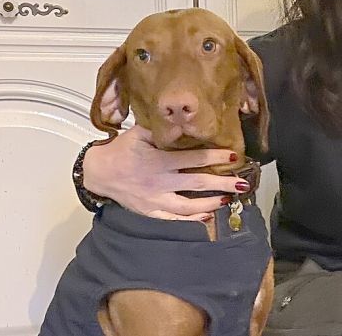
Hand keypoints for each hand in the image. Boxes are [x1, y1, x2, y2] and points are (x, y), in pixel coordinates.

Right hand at [82, 125, 245, 220]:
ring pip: (188, 205)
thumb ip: (161, 130)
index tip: (235, 156)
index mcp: (159, 161)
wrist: (99, 173)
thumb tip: (183, 122)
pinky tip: (208, 216)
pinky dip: (191, 219)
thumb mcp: (139, 133)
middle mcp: (160, 182)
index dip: (216, 157)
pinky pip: (174, 218)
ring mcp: (156, 200)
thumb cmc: (122, 150)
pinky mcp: (151, 212)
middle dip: (223, 183)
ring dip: (211, 203)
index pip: (194, 159)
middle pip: (197, 183)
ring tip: (228, 199)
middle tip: (243, 183)